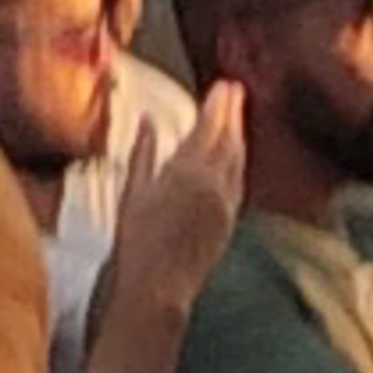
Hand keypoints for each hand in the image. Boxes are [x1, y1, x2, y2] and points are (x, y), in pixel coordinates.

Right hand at [112, 86, 245, 319]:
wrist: (157, 288)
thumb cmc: (135, 241)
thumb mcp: (133, 191)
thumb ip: (143, 151)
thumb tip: (147, 120)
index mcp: (187, 172)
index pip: (209, 128)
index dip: (218, 104)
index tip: (224, 84)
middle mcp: (213, 185)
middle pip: (229, 139)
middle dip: (233, 113)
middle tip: (236, 90)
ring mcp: (225, 204)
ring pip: (238, 160)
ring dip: (239, 135)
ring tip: (237, 117)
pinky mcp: (228, 222)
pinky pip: (238, 181)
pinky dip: (238, 161)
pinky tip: (235, 158)